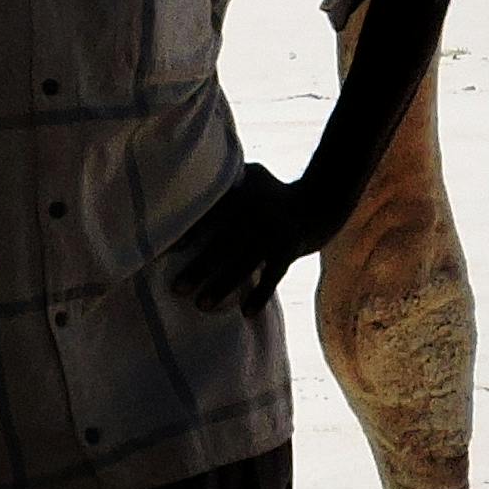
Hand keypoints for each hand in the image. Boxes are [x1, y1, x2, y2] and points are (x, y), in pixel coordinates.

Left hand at [163, 163, 329, 315]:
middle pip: (224, 244)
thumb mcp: (252, 175)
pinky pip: (273, 276)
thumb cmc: (272, 192)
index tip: (170, 252)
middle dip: (200, 268)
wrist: (318, 203)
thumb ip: (227, 180)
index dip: (193, 233)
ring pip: (245, 264)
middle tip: (176, 289)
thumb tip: (187, 178)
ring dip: (223, 286)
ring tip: (201, 305)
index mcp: (244, 193)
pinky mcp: (290, 250)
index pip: (212, 214)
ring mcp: (275, 233)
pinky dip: (261, 295)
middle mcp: (258, 213)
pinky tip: (246, 313)